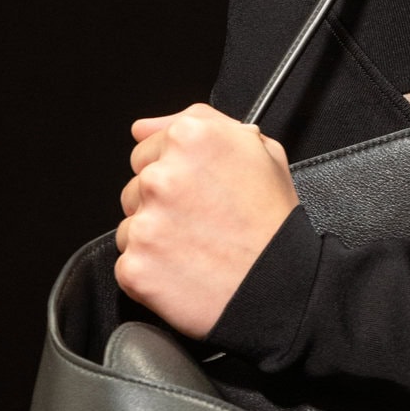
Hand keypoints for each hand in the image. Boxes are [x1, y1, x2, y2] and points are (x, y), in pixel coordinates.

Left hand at [115, 104, 298, 335]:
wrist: (280, 288)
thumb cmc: (273, 224)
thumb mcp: (261, 152)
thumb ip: (201, 122)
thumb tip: (144, 127)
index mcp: (191, 139)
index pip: (147, 149)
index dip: (176, 172)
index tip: (199, 191)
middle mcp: (162, 176)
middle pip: (136, 187)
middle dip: (161, 204)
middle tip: (203, 223)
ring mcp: (145, 223)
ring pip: (131, 225)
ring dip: (155, 237)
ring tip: (197, 249)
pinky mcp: (135, 265)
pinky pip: (129, 264)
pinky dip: (152, 271)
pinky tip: (186, 271)